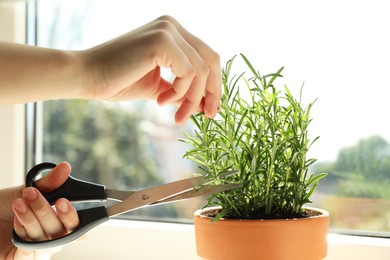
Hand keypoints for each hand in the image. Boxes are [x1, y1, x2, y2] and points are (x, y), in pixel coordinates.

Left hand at [0, 162, 78, 258]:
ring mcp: (36, 251)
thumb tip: (65, 167)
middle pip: (62, 232)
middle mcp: (50, 239)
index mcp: (57, 222)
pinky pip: (29, 251)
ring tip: (20, 202)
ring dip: (33, 219)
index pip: (75, 225)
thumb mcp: (27, 191)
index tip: (64, 200)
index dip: (72, 216)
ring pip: (46, 241)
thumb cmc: (2, 207)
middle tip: (36, 195)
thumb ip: (48, 183)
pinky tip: (16, 220)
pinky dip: (24, 233)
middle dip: (48, 211)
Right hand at [82, 15, 221, 124]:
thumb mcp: (158, 87)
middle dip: (213, 92)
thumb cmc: (118, 80)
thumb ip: (181, 91)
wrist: (87, 76)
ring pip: (202, 70)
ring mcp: (167, 31)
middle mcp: (172, 26)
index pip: (207, 57)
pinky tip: (160, 101)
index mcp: (172, 32)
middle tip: (209, 116)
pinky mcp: (161, 41)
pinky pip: (188, 72)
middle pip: (211, 60)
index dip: (214, 85)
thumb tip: (205, 105)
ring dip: (191, 99)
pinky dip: (179, 92)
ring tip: (176, 114)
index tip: (210, 109)